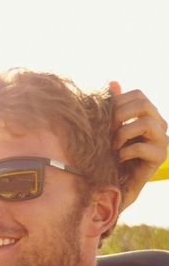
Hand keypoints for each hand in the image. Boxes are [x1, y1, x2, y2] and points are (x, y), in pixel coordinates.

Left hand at [110, 82, 168, 209]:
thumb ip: (113, 107)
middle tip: (107, 131)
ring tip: (113, 146)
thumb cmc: (111, 155)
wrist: (116, 183)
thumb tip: (113, 82)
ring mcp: (162, 140)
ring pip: (146, 123)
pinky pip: (142, 147)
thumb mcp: (109, 129)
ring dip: (123, 134)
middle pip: (144, 104)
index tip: (104, 118)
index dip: (118, 102)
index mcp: (148, 114)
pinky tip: (118, 159)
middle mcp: (159, 124)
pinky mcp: (160, 156)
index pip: (138, 95)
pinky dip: (125, 152)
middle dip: (120, 115)